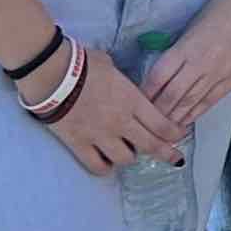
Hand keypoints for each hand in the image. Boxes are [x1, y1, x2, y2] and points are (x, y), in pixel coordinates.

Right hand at [39, 47, 183, 175]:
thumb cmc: (82, 63)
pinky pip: (97, 166)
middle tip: (174, 159)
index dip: (174, 133)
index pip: (162, 124)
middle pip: (151, 145)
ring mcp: (100, 136)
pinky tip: (107, 164)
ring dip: (131, 157)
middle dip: (167, 153)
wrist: (52, 74)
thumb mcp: (111, 67)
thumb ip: (122, 83)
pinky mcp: (79, 144)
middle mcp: (121, 122)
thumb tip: (120, 85)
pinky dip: (105, 167)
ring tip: (129, 152)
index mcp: (132, 101)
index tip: (179, 135)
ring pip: (125, 159)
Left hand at [140, 0, 230, 122]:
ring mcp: (219, 73)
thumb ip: (177, 52)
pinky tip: (185, 121)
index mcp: (187, 47)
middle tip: (144, 121)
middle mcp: (202, 63)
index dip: (145, 93)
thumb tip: (161, 76)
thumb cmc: (217, 11)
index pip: (159, 77)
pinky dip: (195, 113)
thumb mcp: (190, 28)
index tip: (135, 101)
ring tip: (161, 128)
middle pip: (172, 96)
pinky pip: (209, 101)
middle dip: (157, 111)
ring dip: (174, 117)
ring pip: (190, 103)